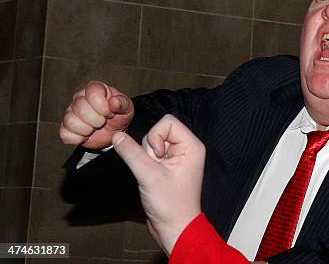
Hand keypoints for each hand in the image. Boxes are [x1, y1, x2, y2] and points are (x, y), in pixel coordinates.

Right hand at [59, 81, 133, 148]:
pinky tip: (86, 136)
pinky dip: (78, 139)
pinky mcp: (65, 128)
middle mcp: (79, 98)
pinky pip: (65, 134)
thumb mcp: (127, 108)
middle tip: (103, 121)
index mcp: (95, 89)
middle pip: (80, 108)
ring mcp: (70, 112)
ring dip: (87, 129)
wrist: (114, 133)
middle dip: (96, 120)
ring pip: (70, 121)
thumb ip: (122, 103)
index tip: (110, 112)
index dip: (103, 107)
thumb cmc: (120, 116)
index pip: (93, 93)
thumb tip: (114, 102)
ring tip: (95, 128)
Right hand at [112, 115, 204, 255]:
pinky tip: (152, 178)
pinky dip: (146, 164)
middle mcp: (186, 148)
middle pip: (158, 131)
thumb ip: (131, 153)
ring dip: (146, 158)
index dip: (156, 136)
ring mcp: (177, 157)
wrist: (175, 228)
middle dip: (150, 149)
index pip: (168, 122)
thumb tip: (117, 136)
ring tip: (154, 176)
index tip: (159, 158)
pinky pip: (150, 154)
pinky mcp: (167, 165)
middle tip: (156, 169)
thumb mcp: (148, 175)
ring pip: (151, 143)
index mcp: (191, 146)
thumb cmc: (170, 205)